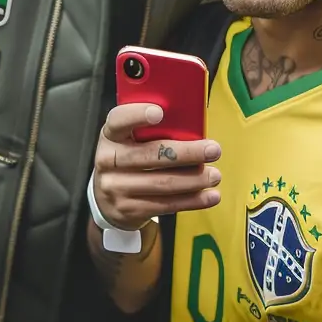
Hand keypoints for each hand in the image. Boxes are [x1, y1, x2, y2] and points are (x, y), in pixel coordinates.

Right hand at [91, 102, 220, 232]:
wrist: (106, 201)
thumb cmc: (128, 161)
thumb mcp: (130, 142)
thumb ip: (152, 133)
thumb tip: (192, 127)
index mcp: (110, 136)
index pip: (118, 121)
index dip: (136, 115)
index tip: (159, 112)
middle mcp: (108, 160)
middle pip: (151, 155)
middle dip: (187, 152)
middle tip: (213, 150)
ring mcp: (116, 187)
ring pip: (162, 183)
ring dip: (194, 180)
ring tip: (214, 176)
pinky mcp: (129, 209)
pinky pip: (166, 205)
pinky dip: (192, 201)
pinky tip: (209, 196)